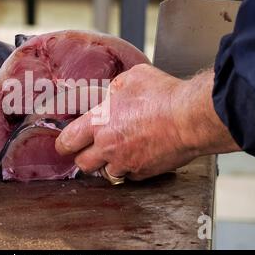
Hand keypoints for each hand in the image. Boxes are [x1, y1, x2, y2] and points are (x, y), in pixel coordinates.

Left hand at [55, 64, 239, 180]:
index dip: (63, 143)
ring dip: (108, 164)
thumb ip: (114, 89)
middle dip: (84, 157)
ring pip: (106, 173)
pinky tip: (137, 154)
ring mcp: (126, 163)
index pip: (67, 141)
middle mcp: (108, 147)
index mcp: (99, 123)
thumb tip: (111, 93)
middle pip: (82, 163)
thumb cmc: (163, 95)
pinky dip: (129, 168)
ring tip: (118, 151)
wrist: (191, 118)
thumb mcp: (132, 78)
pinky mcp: (144, 173)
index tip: (64, 143)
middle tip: (91, 148)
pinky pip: (129, 175)